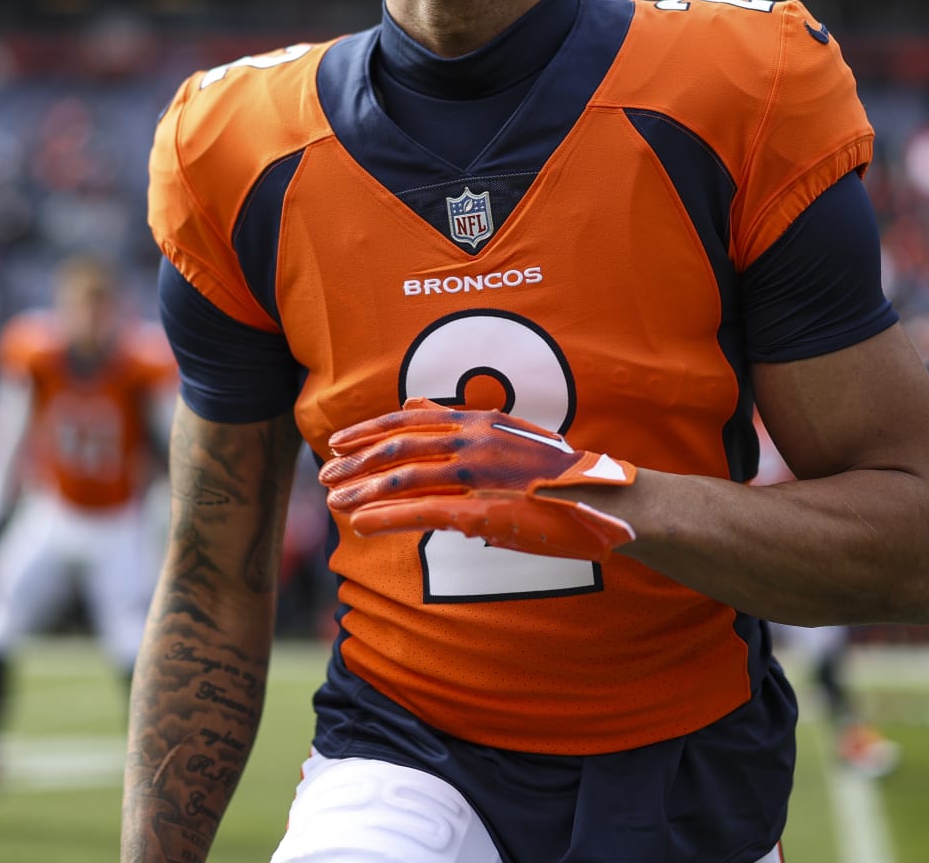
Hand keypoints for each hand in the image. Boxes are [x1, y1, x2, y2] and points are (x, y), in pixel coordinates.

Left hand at [321, 398, 637, 561]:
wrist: (604, 499)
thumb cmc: (556, 470)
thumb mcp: (508, 431)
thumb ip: (459, 420)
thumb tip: (415, 405)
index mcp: (477, 421)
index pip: (408, 422)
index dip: (368, 433)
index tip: (338, 443)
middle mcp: (472, 442)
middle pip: (398, 450)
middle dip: (356, 464)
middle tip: (324, 476)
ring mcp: (477, 476)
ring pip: (404, 480)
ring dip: (362, 492)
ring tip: (334, 503)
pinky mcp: (483, 511)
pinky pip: (423, 513)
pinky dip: (387, 517)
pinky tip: (361, 524)